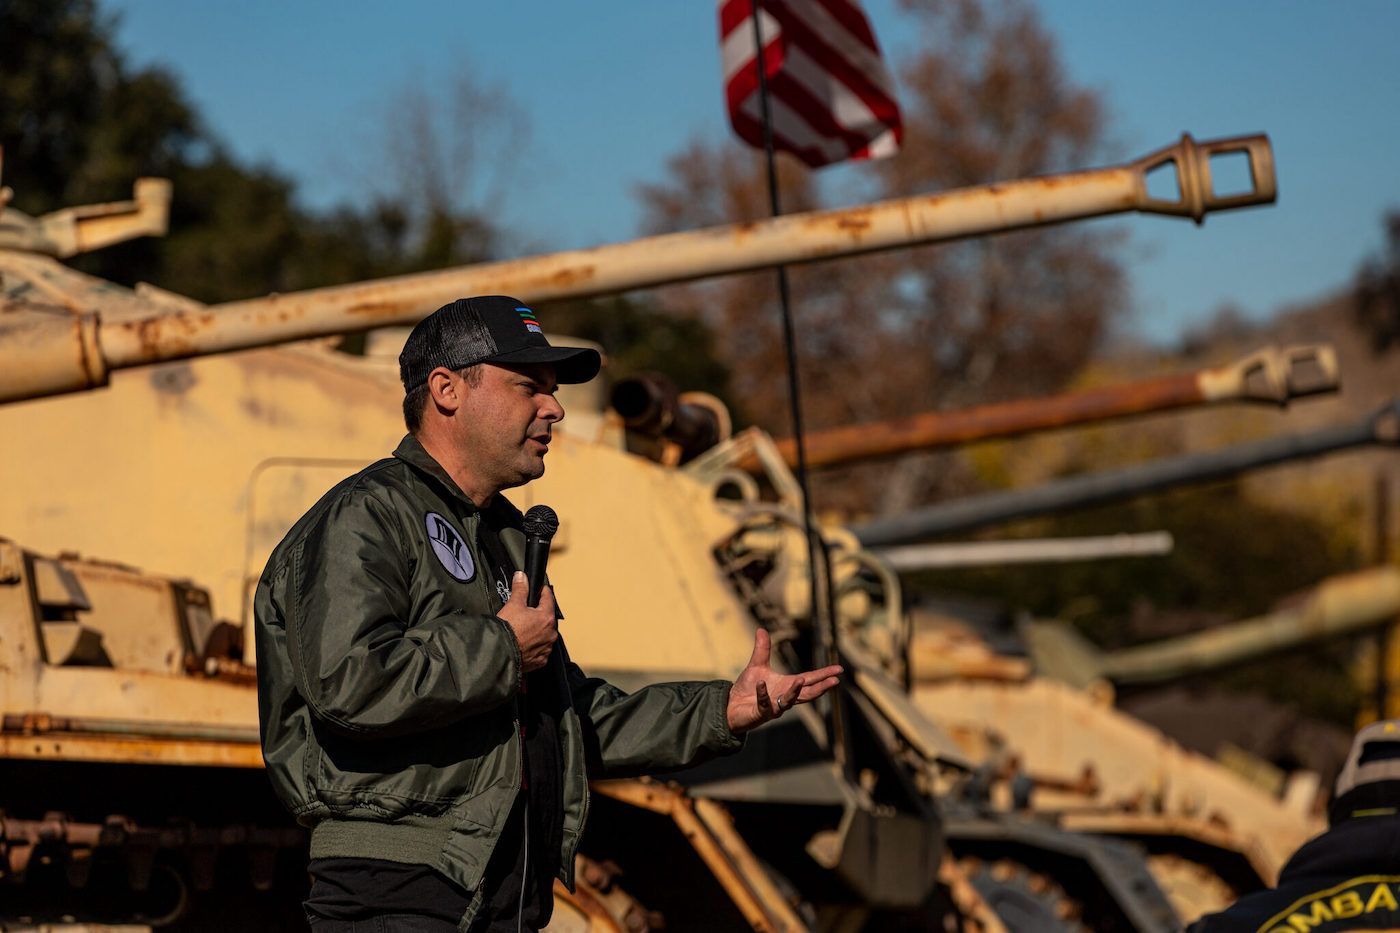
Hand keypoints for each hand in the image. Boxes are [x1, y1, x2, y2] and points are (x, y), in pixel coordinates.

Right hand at [498, 571, 557, 673]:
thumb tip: (522, 576)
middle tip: (525, 613)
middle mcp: (550, 633)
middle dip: (538, 614)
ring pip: (544, 634)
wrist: (499, 654)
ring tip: (522, 630)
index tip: (540, 590)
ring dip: (537, 631)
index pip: (549, 598)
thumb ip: (520, 589)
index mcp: (547, 617)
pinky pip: (540, 649)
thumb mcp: (513, 605)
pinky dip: (534, 646)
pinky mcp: (540, 660)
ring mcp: (546, 648)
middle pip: (547, 618)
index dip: (542, 592)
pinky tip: (524, 643)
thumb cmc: (507, 631)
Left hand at [726, 628, 842, 733]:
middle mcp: (785, 697)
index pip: (810, 679)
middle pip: (807, 693)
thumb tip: (761, 629)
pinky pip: (764, 703)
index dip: (824, 674)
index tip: (839, 670)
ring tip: (801, 679)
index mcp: (787, 685)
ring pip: (789, 701)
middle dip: (821, 687)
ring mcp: (775, 707)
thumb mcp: (757, 666)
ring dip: (795, 691)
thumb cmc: (747, 688)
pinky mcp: (761, 712)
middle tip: (834, 681)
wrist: (732, 705)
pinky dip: (763, 693)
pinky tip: (762, 684)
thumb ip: (762, 649)